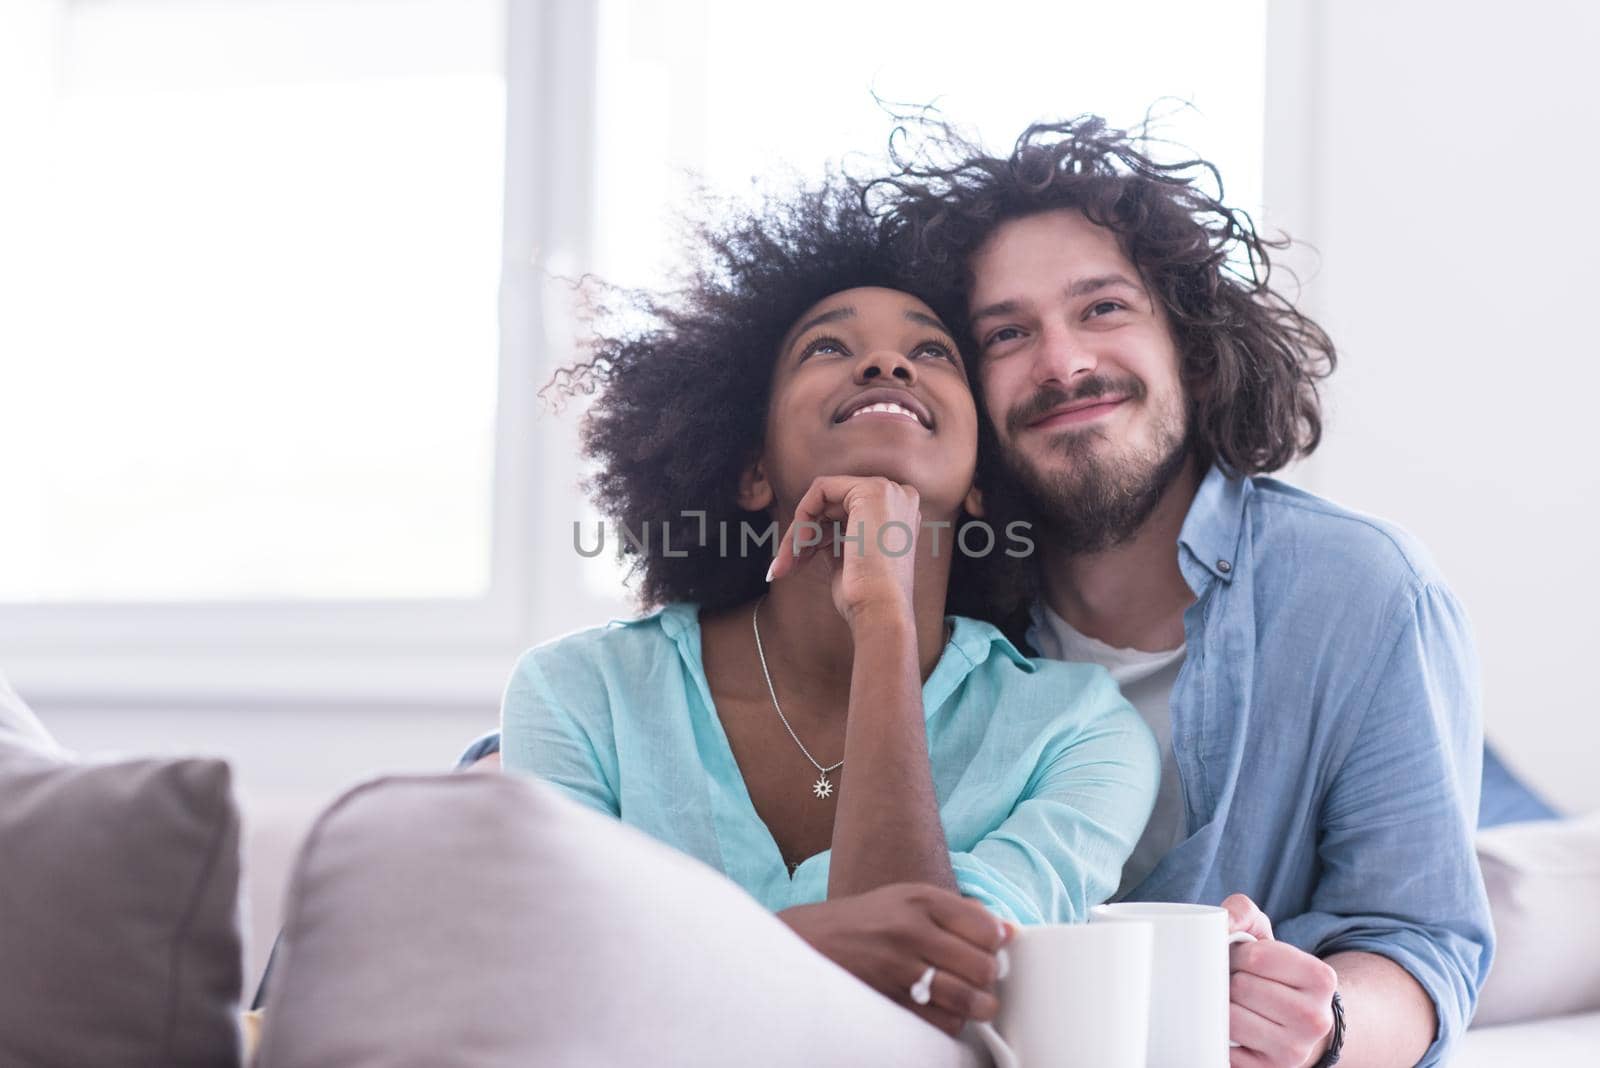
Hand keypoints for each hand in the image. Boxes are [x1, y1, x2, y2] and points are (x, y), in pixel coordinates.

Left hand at [767, 475, 920, 625]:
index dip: (818, 534)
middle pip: (832, 503)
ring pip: (823, 497)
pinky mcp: (871, 490)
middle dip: (803, 533)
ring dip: (800, 531)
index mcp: (898, 514)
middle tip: (785, 564)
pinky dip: (804, 516)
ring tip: (789, 562)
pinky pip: (821, 489)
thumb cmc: (865, 595)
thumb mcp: (848, 557)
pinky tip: (803, 544)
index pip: (845, 511)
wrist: (880, 610)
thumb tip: (808, 530)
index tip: (799, 560)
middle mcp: (898, 496)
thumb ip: (835, 535)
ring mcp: (888, 491)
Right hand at [777, 883, 1011, 1036]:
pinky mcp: (888, 1000)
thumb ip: (960, 913)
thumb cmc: (866, 921)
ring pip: (966, 999)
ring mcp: (898, 967)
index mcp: (920, 900)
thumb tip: (1009, 932)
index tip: (987, 951)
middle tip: (979, 980)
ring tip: (969, 1002)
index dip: (995, 946)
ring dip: (976, 1006)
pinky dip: (950, 1022)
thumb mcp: (908, 900)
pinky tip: (940, 1010)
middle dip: (988, 980)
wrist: (807, 941)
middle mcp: (910, 930)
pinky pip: (941, 1022)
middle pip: (982, 966)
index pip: (986, 928)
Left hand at [1223, 894, 1338, 1067]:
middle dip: (1229, 980)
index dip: (1238, 953)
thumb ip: (1242, 911)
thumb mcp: (1265, 935)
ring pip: (1230, 1018)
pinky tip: (1232, 1030)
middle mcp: (1316, 1018)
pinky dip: (1218, 1036)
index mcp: (1322, 978)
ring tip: (1235, 1003)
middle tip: (1238, 983)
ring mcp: (1296, 1050)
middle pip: (1241, 987)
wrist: (1297, 1024)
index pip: (1256, 956)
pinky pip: (1225, 1050)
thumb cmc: (1273, 973)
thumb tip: (1223, 922)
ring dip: (1221, 1007)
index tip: (1243, 959)